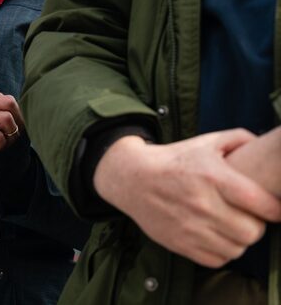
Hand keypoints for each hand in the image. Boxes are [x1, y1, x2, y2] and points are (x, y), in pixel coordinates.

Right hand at [93, 130, 280, 267]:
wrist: (131, 178)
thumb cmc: (173, 160)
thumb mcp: (204, 142)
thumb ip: (238, 138)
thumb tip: (261, 145)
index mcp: (212, 176)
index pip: (261, 203)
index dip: (275, 209)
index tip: (273, 208)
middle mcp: (202, 204)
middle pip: (253, 232)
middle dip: (256, 224)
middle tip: (248, 216)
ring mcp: (190, 227)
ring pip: (237, 248)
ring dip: (238, 239)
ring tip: (231, 226)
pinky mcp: (180, 243)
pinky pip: (218, 260)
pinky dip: (222, 251)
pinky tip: (216, 236)